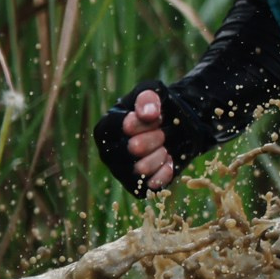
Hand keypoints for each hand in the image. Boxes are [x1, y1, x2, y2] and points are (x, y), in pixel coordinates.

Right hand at [93, 83, 216, 196]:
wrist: (173, 127)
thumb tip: (148, 114)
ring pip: (142, 169)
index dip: (144, 122)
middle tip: (163, 133)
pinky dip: (166, 172)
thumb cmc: (156, 108)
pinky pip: (152, 184)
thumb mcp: (152, 92)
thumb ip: (147, 98)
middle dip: (156, 138)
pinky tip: (169, 161)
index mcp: (106, 129)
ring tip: (164, 147)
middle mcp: (108, 153)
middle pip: (134, 148)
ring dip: (161, 155)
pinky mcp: (137, 186)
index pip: (123, 127)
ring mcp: (121, 171)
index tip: (155, 117)